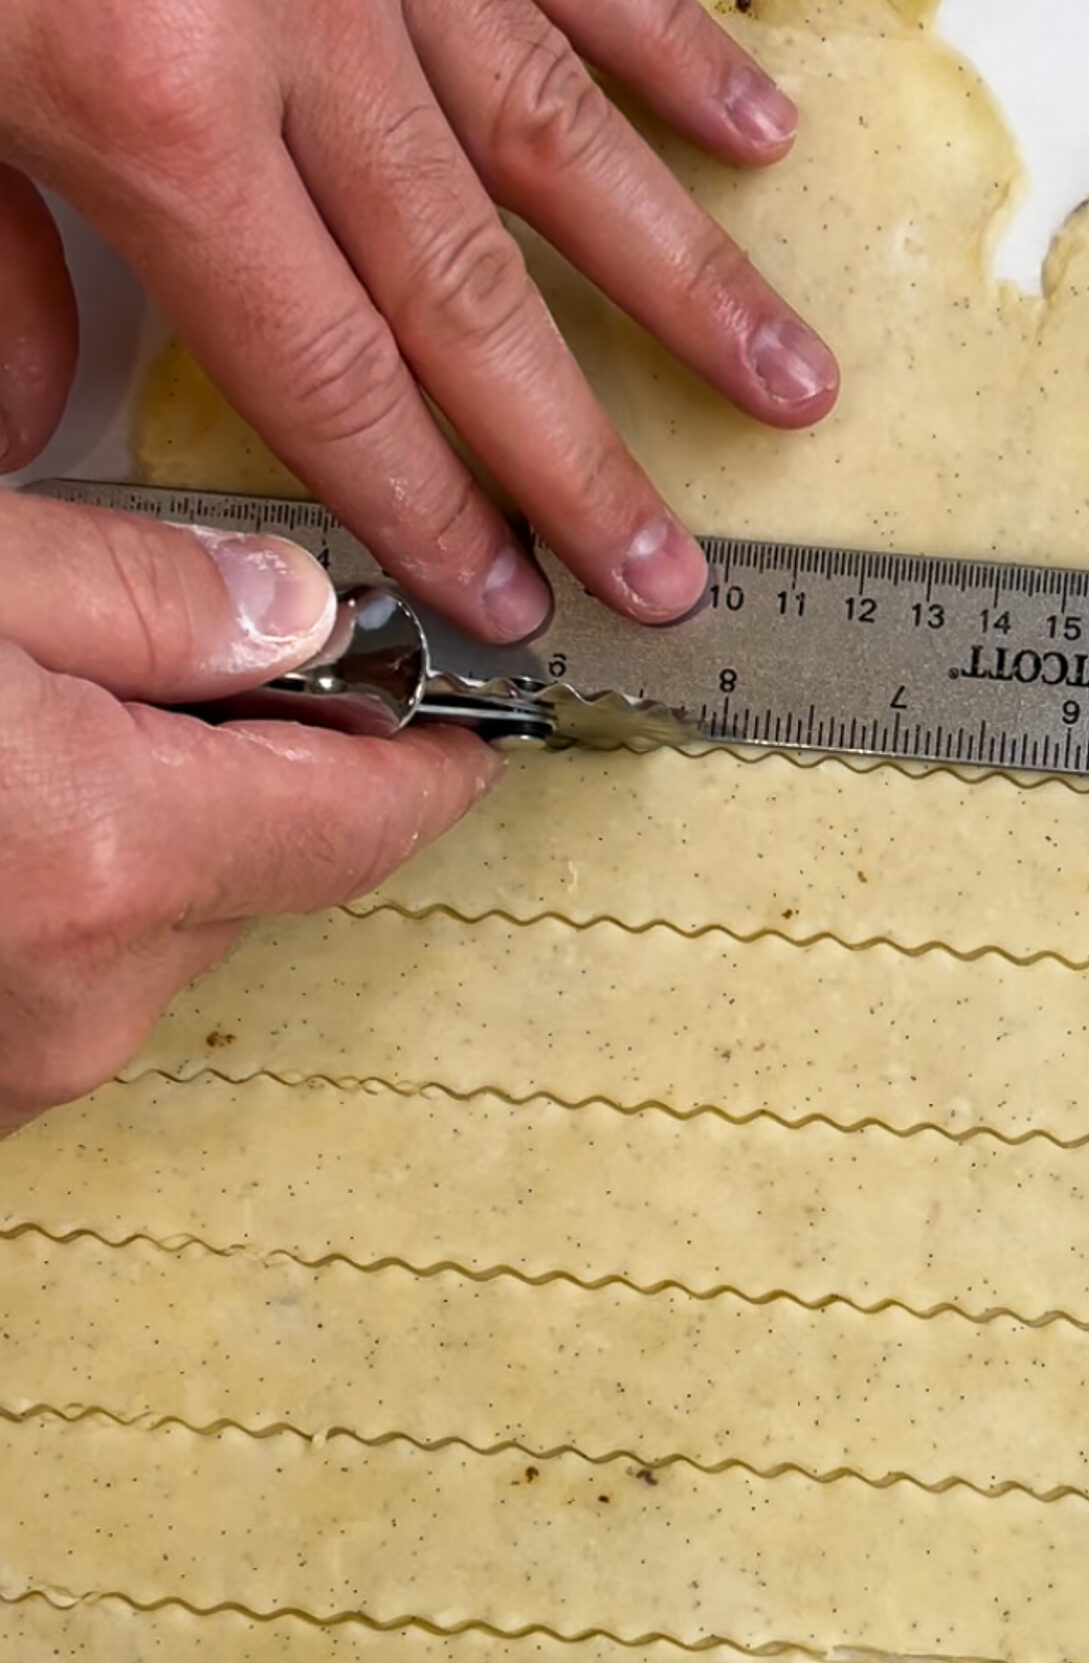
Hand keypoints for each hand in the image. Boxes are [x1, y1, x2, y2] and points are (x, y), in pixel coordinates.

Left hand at [0, 0, 835, 638]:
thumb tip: (37, 421)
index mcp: (156, 102)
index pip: (328, 374)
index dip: (426, 506)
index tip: (501, 598)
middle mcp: (292, 14)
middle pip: (474, 297)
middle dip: (583, 459)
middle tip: (666, 570)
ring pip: (562, 136)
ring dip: (688, 280)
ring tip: (786, 382)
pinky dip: (667, 46)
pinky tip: (755, 130)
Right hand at [0, 488, 498, 1134]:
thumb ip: (141, 596)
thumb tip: (289, 613)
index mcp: (112, 852)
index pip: (359, 821)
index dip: (426, 766)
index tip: (469, 734)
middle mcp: (88, 993)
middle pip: (261, 871)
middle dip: (243, 773)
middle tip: (161, 675)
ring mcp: (28, 1066)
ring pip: (163, 928)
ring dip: (140, 838)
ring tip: (41, 743)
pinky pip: (77, 977)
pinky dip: (67, 899)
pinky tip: (8, 822)